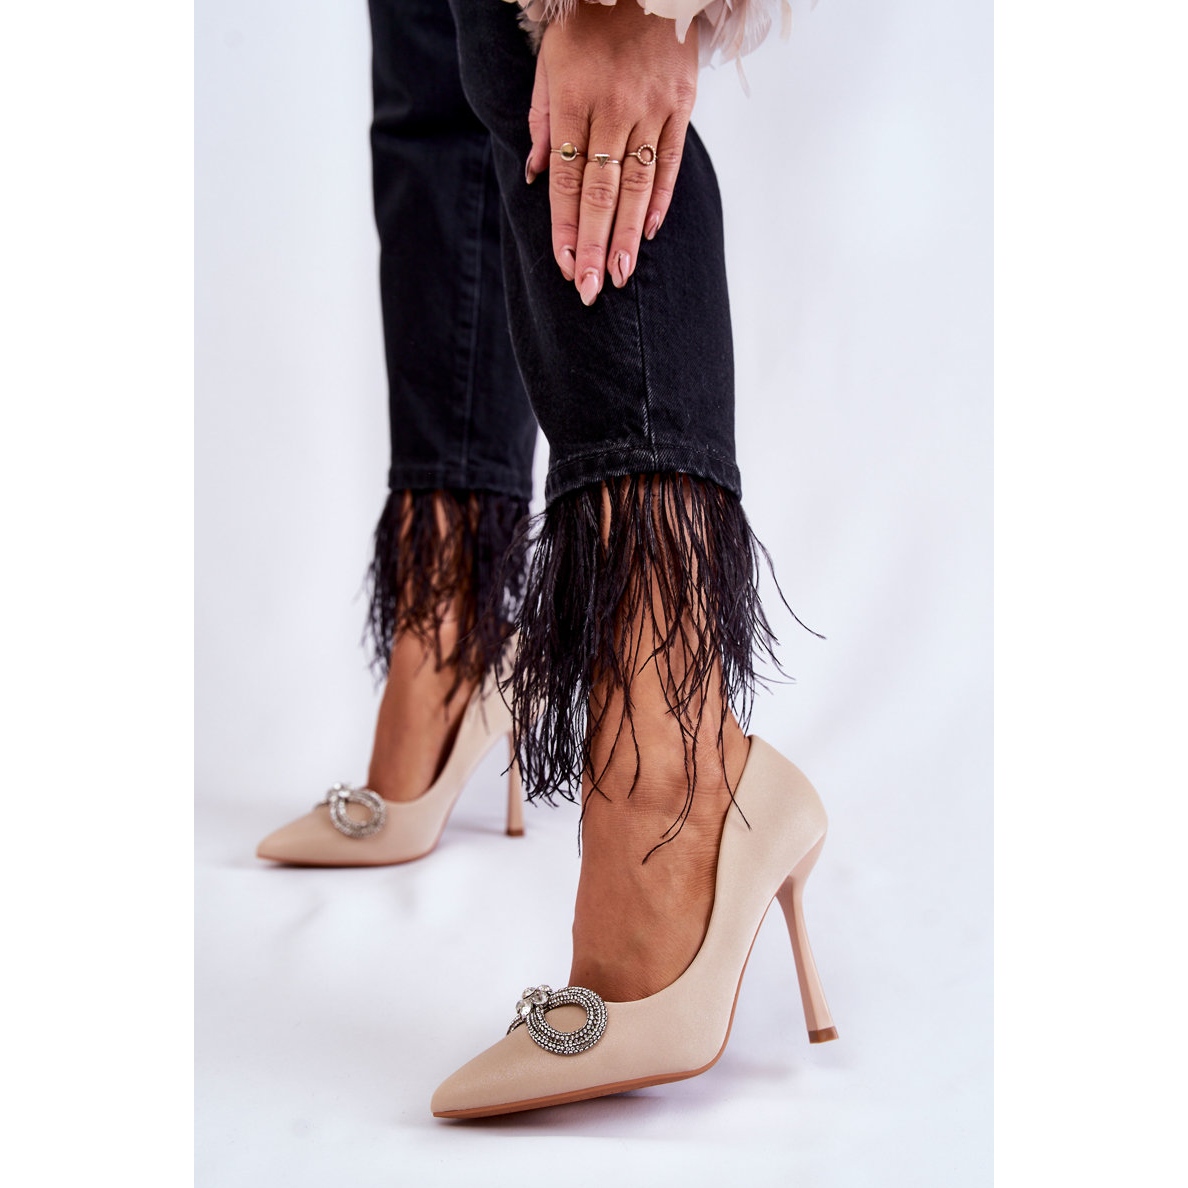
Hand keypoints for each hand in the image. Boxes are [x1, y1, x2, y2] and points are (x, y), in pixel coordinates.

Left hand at [524, 3, 698, 304]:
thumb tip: (538, 178)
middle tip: (589, 289)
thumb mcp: (549, 60)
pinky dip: (659, 199)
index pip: (567, 178)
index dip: (565, 226)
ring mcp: (651, 107)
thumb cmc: (588, 20)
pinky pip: (669, 161)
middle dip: (593, 245)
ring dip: (626, 235)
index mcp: (573, 98)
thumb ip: (541, 119)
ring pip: (637, 184)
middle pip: (601, 191)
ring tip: (618, 275)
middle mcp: (613, 107)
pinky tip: (647, 232)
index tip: (563, 265)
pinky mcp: (681, 103)